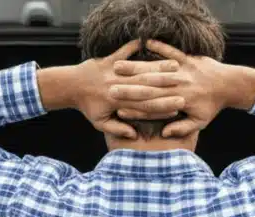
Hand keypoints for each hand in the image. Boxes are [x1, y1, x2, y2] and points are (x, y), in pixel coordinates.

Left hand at [69, 40, 186, 138]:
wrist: (70, 86)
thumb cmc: (87, 106)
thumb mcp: (100, 122)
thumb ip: (117, 129)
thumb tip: (133, 135)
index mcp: (118, 104)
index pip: (146, 106)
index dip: (164, 106)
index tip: (180, 104)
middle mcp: (118, 86)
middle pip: (147, 87)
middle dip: (167, 85)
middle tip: (185, 84)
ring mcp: (113, 72)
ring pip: (139, 69)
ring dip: (158, 66)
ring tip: (174, 65)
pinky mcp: (109, 60)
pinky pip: (124, 51)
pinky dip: (134, 47)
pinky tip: (147, 42)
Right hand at [110, 40, 231, 137]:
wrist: (230, 85)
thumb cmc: (213, 105)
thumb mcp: (200, 122)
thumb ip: (182, 128)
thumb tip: (165, 132)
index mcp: (179, 101)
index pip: (152, 105)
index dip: (134, 106)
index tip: (117, 106)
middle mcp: (179, 85)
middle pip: (148, 86)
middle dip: (128, 86)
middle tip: (109, 86)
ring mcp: (183, 70)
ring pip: (155, 69)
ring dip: (136, 66)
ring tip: (118, 66)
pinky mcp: (187, 58)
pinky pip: (171, 51)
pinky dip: (159, 46)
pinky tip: (144, 42)